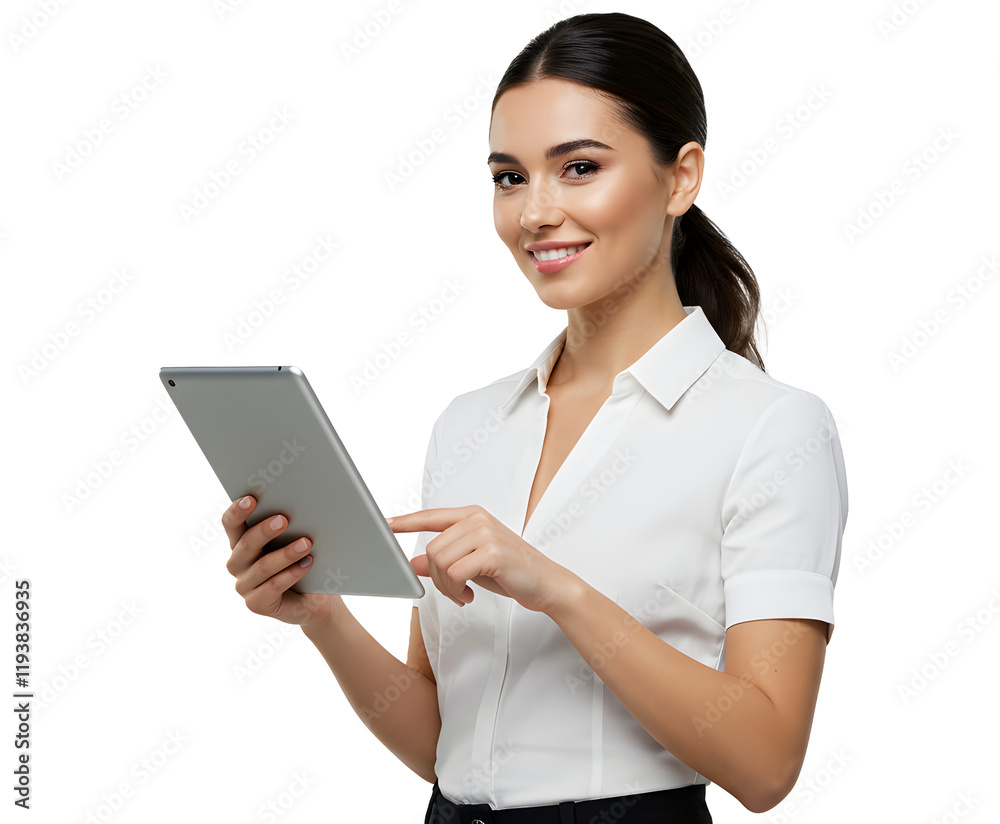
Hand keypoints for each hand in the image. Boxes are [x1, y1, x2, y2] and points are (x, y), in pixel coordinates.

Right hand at [222, 495, 339, 629]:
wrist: (315, 597)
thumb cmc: (302, 560)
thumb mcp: (294, 539)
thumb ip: (287, 525)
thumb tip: (296, 504)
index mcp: (241, 542)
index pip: (231, 524)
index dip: (238, 511)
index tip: (252, 499)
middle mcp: (238, 563)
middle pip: (246, 544)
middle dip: (264, 530)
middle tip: (284, 520)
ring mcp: (244, 585)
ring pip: (262, 566)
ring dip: (285, 554)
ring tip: (306, 543)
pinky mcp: (256, 603)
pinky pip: (273, 587)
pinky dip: (291, 574)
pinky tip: (306, 564)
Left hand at [388, 504, 575, 613]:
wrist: (544, 583)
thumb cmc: (509, 571)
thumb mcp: (471, 565)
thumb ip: (442, 561)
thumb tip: (412, 564)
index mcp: (472, 516)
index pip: (431, 516)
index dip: (406, 521)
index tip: (385, 524)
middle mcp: (477, 519)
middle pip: (431, 550)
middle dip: (436, 578)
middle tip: (454, 591)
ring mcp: (485, 533)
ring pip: (440, 563)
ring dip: (446, 587)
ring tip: (463, 593)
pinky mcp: (492, 552)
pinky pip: (455, 573)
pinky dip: (457, 590)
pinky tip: (470, 595)